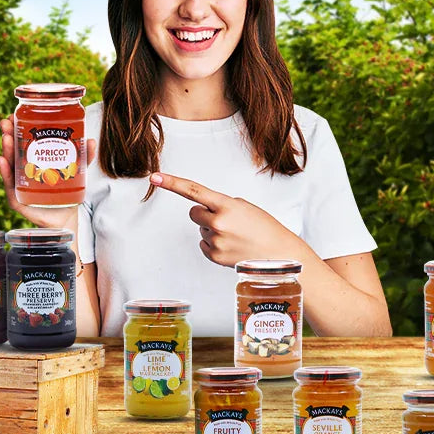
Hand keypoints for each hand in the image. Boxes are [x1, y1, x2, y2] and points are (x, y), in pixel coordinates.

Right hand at [0, 116, 94, 231]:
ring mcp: (18, 186)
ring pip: (9, 166)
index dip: (17, 128)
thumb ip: (84, 158)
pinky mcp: (17, 201)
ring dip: (6, 150)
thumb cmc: (67, 193)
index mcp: (33, 163)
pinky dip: (4, 173)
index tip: (14, 115)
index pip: (22, 142)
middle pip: (12, 151)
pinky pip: (9, 186)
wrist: (66, 219)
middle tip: (6, 123)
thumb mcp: (76, 172)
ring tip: (6, 138)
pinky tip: (2, 161)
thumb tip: (91, 141)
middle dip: (8, 135)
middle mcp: (22, 172)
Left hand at [150, 171, 306, 267]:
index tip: (155, 177)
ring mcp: (215, 241)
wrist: (279, 254)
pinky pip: (203, 244)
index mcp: (226, 205)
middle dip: (204, 214)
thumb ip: (221, 205)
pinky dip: (214, 244)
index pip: (193, 190)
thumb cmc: (264, 228)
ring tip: (235, 236)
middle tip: (226, 220)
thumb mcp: (244, 207)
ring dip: (213, 230)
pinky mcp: (214, 256)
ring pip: (201, 230)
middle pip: (193, 213)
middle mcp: (218, 223)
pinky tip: (231, 245)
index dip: (172, 183)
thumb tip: (203, 212)